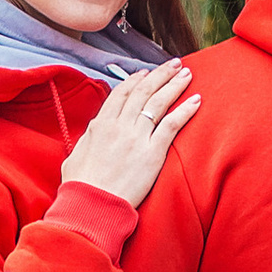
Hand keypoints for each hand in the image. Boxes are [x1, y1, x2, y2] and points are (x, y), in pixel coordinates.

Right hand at [61, 62, 199, 211]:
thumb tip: (94, 131)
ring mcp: (137, 138)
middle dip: (160, 75)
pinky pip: (172, 125)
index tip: (146, 73)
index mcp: (100, 125)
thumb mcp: (76, 156)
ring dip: (174, 85)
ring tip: (186, 74)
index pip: (121, 94)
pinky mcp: (153, 153)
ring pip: (158, 102)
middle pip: (143, 92)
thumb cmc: (81, 187)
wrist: (92, 206)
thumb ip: (88, 139)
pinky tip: (196, 101)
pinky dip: (185, 110)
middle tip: (173, 64)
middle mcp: (119, 126)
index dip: (135, 80)